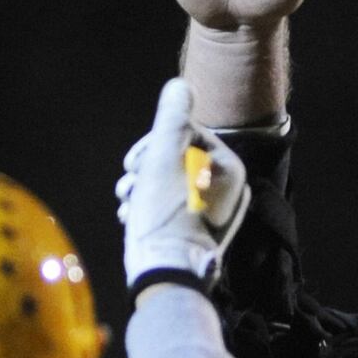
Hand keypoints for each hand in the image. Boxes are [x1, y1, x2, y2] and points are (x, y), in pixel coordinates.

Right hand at [118, 79, 250, 289]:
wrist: (165, 272)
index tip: (135, 163)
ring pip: (170, 183)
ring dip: (142, 187)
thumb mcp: (165, 155)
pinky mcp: (196, 234)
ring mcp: (214, 215)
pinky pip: (171, 207)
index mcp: (231, 170)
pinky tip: (130, 217)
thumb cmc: (164, 213)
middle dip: (147, 168)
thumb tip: (180, 85)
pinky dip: (149, 207)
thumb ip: (173, 116)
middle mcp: (229, 192)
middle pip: (178, 159)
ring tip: (126, 202)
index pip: (187, 136)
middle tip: (128, 183)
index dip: (154, 144)